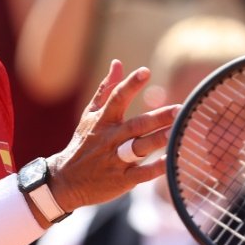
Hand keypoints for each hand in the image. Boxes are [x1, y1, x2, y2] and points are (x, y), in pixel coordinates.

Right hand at [45, 60, 179, 209]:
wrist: (66, 181)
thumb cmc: (83, 143)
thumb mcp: (89, 115)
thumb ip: (106, 89)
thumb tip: (118, 63)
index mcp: (103, 121)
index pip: (117, 98)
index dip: (131, 85)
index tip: (145, 71)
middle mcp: (110, 138)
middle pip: (136, 125)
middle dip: (158, 117)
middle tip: (179, 109)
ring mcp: (116, 160)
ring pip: (140, 148)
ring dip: (159, 139)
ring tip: (178, 131)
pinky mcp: (122, 180)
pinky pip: (142, 173)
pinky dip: (157, 168)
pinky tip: (172, 160)